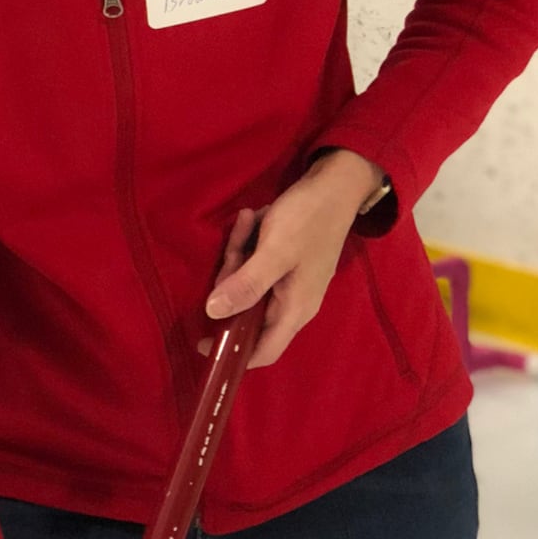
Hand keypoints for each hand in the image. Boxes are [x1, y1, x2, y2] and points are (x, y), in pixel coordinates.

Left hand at [203, 150, 382, 367]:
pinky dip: (249, 244)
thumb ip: (246, 285)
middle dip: (232, 283)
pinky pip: (255, 264)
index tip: (202, 341)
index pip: (263, 352)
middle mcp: (293, 303)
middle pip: (247, 312)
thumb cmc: (308, 220)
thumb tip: (213, 313)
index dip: (233, 354)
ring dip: (239, 255)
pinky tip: (254, 218)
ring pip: (247, 283)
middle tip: (233, 252)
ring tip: (249, 223)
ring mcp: (289, 283)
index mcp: (294, 310)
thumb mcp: (274, 252)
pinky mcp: (284, 264)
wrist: (335, 185)